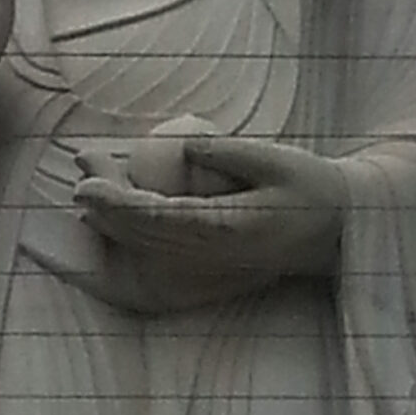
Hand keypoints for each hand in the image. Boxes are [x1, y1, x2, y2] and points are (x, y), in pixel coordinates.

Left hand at [75, 133, 345, 310]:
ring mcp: (212, 270)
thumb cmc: (311, 188)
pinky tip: (108, 221)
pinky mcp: (210, 271)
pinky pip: (160, 261)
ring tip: (86, 195)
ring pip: (148, 252)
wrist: (337, 232)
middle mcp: (216, 257)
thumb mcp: (279, 160)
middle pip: (145, 238)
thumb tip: (183, 143)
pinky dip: (130, 241)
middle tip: (79, 181)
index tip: (88, 187)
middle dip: (107, 212)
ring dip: (113, 225)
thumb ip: (231, 152)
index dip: (119, 205)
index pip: (161, 219)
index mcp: (231, 230)